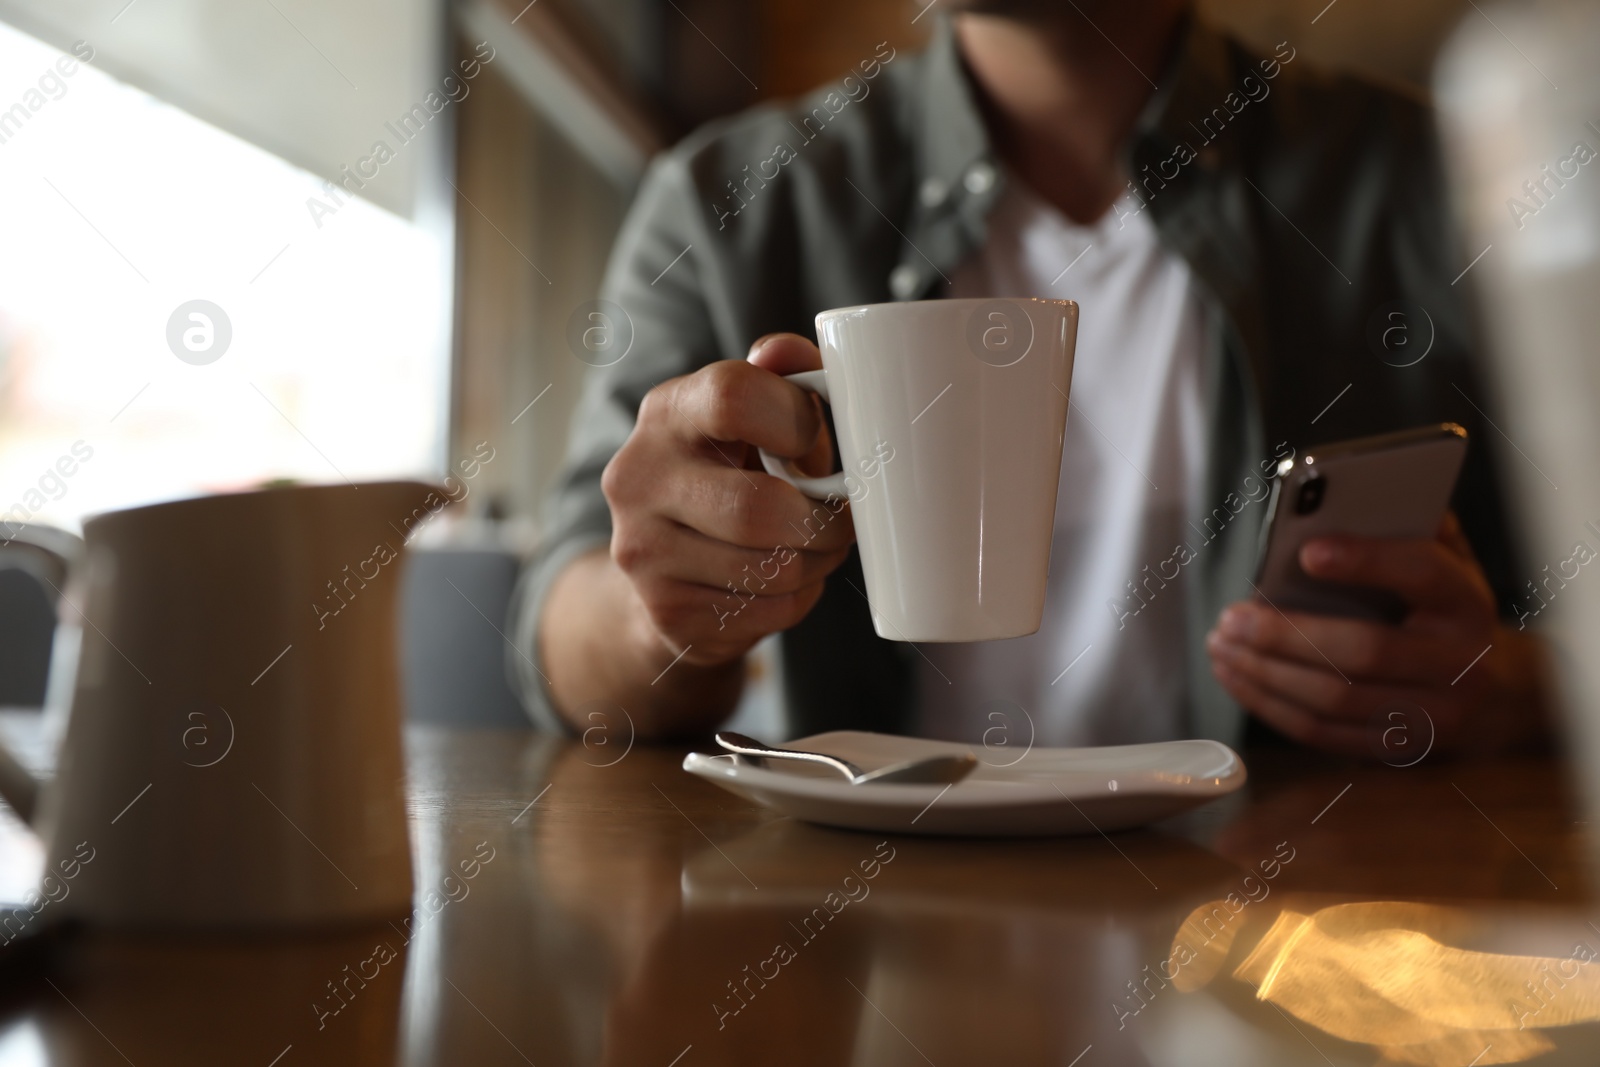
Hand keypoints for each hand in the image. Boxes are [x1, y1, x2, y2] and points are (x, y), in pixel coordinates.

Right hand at [600, 333, 853, 669]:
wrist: (662, 569)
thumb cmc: (728, 476)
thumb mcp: (751, 420)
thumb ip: (778, 378)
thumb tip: (786, 350)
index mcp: (666, 412)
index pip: (732, 396)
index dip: (797, 420)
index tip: (813, 442)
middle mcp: (638, 477)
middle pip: (757, 507)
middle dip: (821, 521)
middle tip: (839, 520)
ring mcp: (643, 549)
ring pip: (771, 568)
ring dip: (816, 563)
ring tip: (814, 550)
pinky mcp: (665, 610)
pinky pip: (766, 610)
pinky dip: (796, 599)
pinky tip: (785, 582)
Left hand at [1206, 514, 1551, 757]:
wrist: (1493, 690)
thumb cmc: (1437, 607)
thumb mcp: (1439, 559)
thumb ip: (1402, 525)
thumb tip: (1340, 501)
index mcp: (1466, 601)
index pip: (1423, 574)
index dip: (1367, 561)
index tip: (1308, 551)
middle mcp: (1461, 663)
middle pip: (1365, 651)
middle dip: (1286, 635)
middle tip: (1230, 617)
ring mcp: (1434, 715)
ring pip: (1335, 699)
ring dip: (1265, 673)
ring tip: (1220, 645)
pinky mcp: (1399, 751)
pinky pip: (1322, 732)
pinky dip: (1269, 705)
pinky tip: (1235, 676)